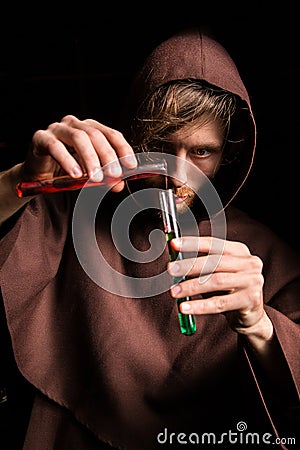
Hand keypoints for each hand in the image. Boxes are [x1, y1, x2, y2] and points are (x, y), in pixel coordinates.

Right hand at [22, 115, 136, 191]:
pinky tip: (75, 174)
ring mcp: (57, 129)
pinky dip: (67, 161)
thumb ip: (105, 178)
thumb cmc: (66, 171)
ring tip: (95, 177)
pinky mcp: (41, 138)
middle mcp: (75, 125)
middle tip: (114, 175)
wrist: (38, 176)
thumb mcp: (89, 176)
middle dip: (107, 156)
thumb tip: (120, 184)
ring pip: (78, 137)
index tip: (131, 166)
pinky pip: (56, 147)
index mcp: (91, 129)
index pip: (112, 134)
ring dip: (90, 158)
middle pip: (96, 135)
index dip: (123, 149)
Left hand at [168, 236, 272, 339]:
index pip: (213, 243)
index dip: (192, 243)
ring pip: (216, 281)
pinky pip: (220, 303)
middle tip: (171, 269)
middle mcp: (249, 263)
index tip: (174, 244)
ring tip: (174, 291)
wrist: (251, 315)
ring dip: (191, 286)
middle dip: (190, 265)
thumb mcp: (216, 273)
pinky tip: (185, 308)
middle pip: (215, 262)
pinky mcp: (250, 300)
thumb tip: (174, 263)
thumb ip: (200, 266)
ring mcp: (252, 281)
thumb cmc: (228, 290)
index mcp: (239, 251)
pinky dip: (200, 306)